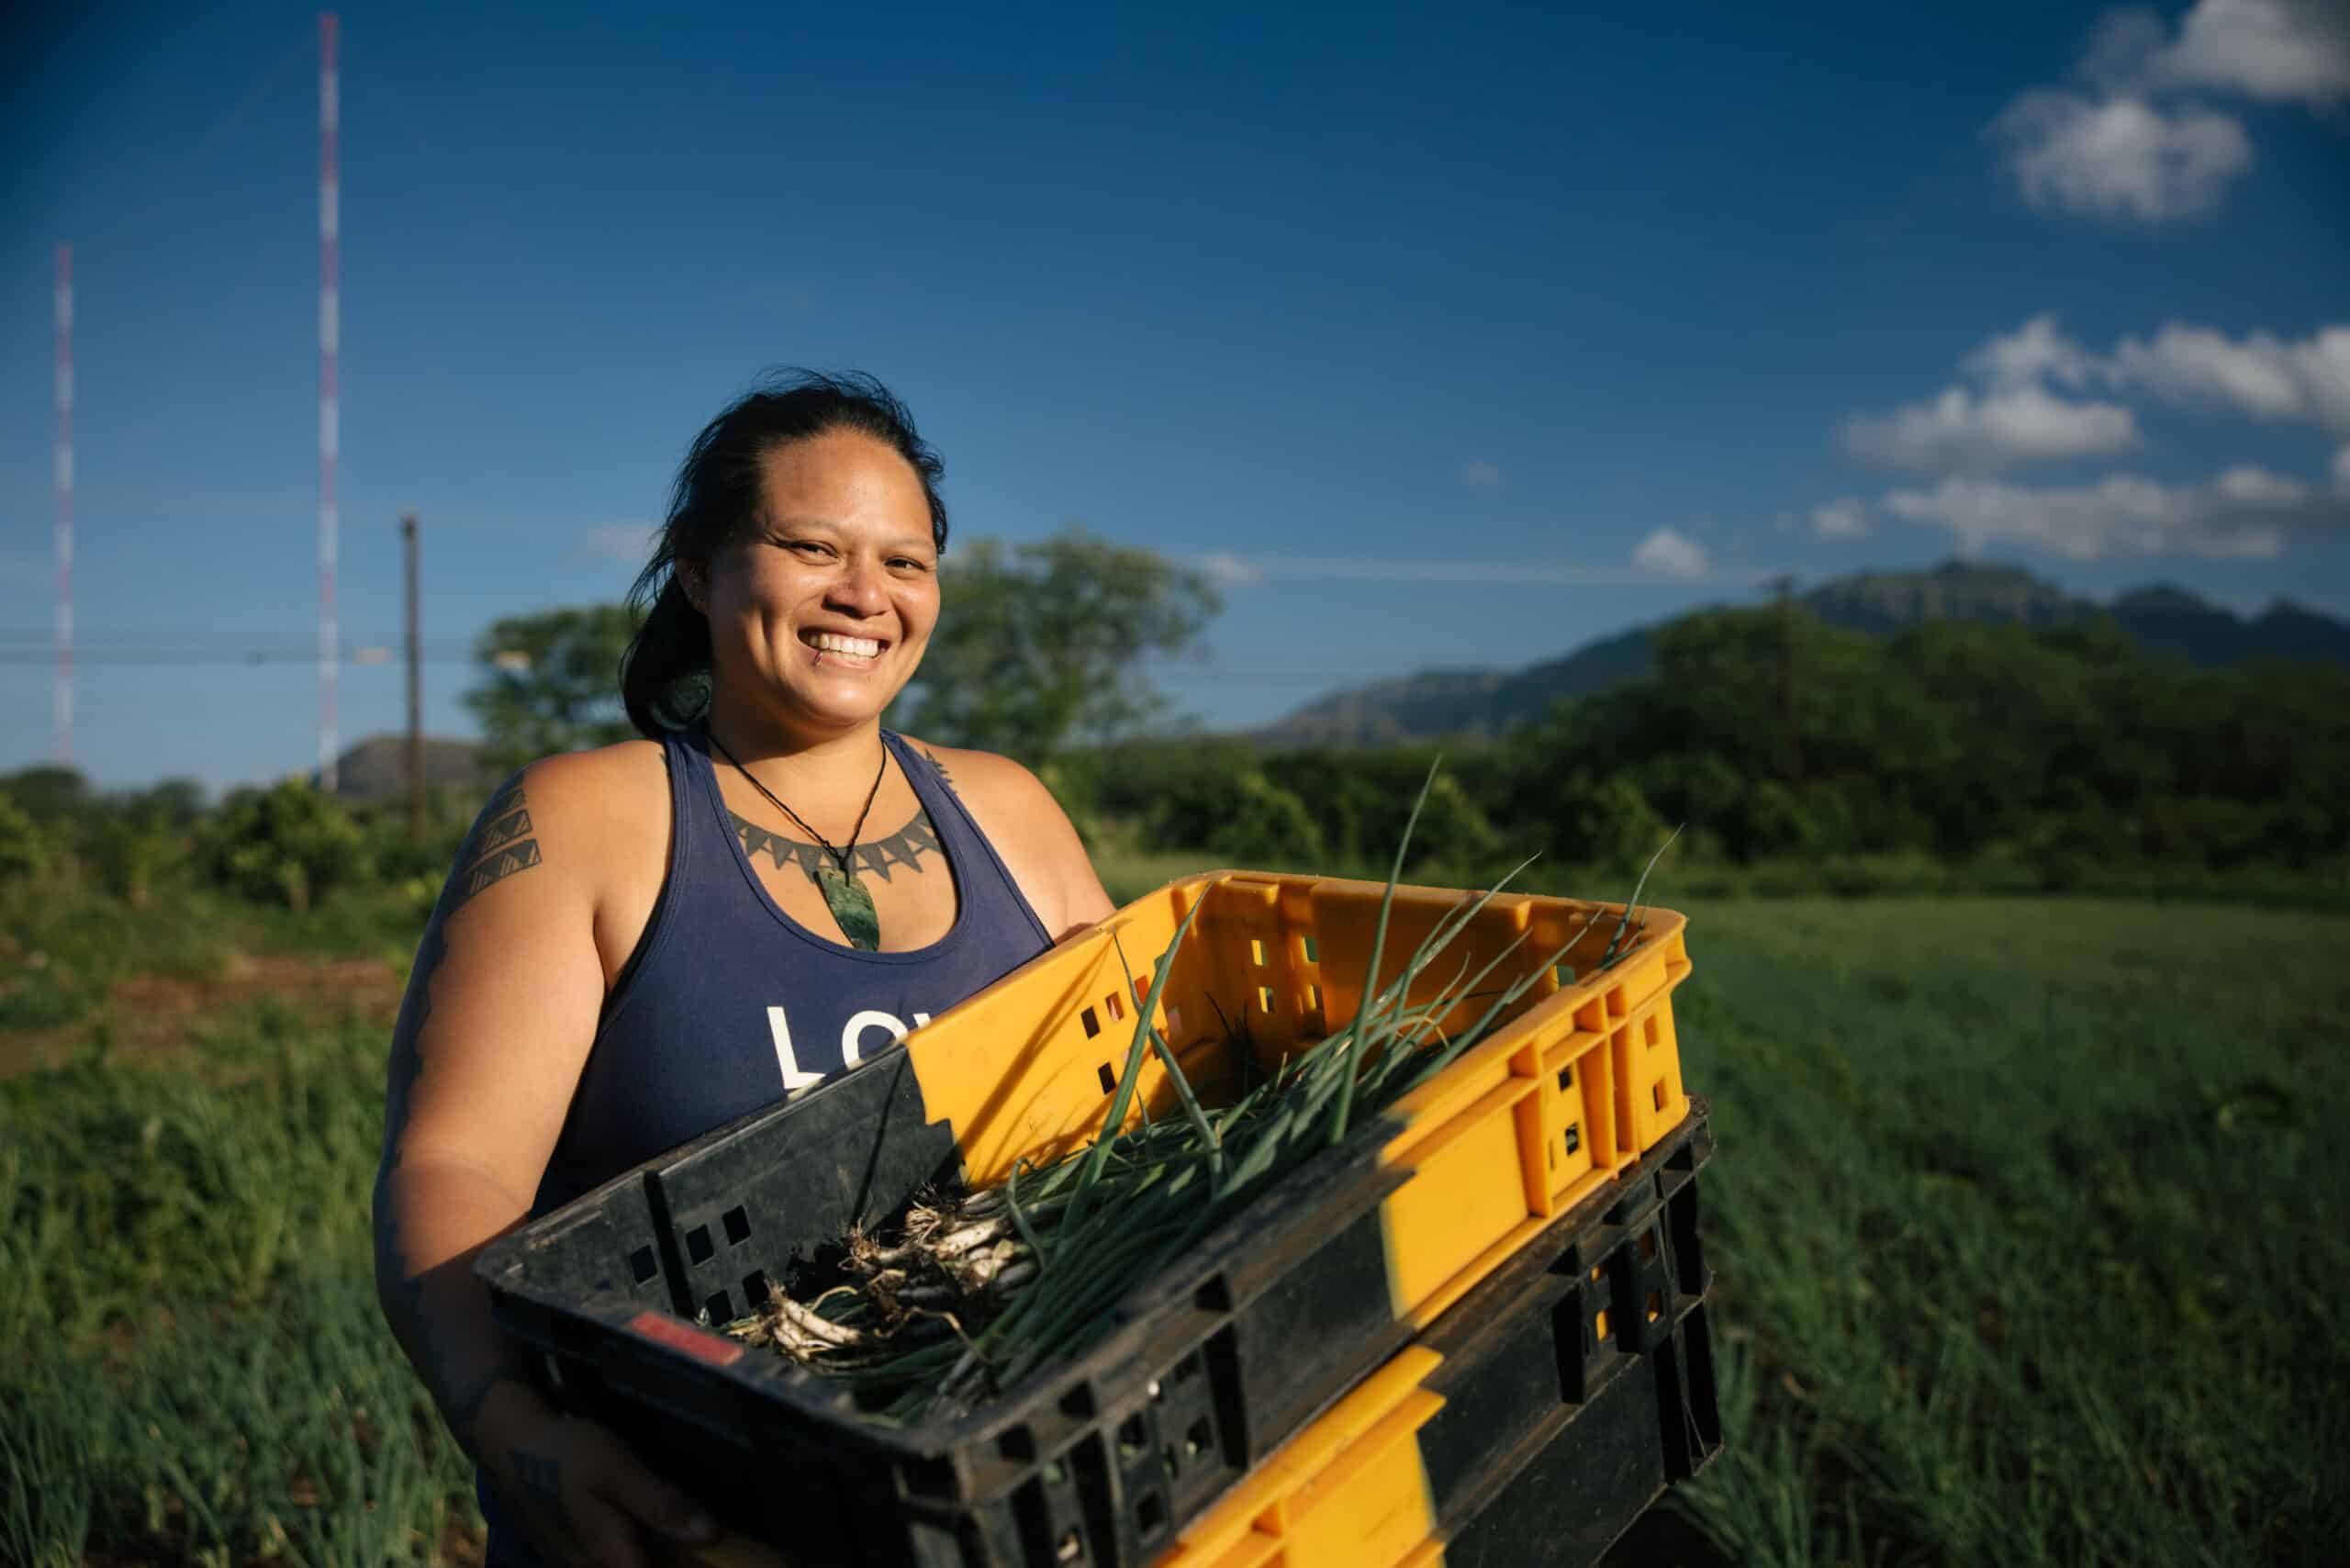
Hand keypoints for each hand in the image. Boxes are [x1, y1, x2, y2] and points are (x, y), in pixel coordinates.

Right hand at [487, 1402, 719, 1567]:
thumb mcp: (619, 1470)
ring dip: (664, 1553)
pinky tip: (660, 1530)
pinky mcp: (578, 1554)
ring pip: (630, 1564)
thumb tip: (711, 1535)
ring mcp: (582, 1565)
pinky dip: (643, 1548)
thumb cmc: (570, 1456)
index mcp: (611, 1559)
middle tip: (706, 1534)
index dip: (694, 1565)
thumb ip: (661, 1504)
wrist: (514, 1447)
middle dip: (680, 1558)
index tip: (719, 1552)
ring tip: (690, 1531)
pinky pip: (620, 1559)